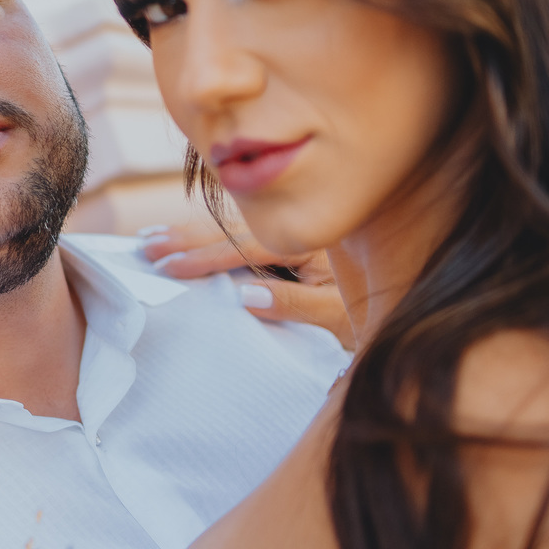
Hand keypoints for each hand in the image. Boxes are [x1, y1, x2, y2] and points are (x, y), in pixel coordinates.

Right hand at [137, 218, 353, 350]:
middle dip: (187, 237)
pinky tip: (186, 239)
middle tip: (146, 246)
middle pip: (233, 229)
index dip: (205, 256)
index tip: (170, 266)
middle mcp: (299, 232)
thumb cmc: (371, 319)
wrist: (401, 310)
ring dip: (191, 234)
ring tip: (152, 238)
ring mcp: (293, 237)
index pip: (246, 246)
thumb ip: (293, 305)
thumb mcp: (335, 319)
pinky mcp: (290, 249)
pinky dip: (210, 238)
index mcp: (310, 244)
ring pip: (234, 229)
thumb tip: (243, 295)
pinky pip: (242, 237)